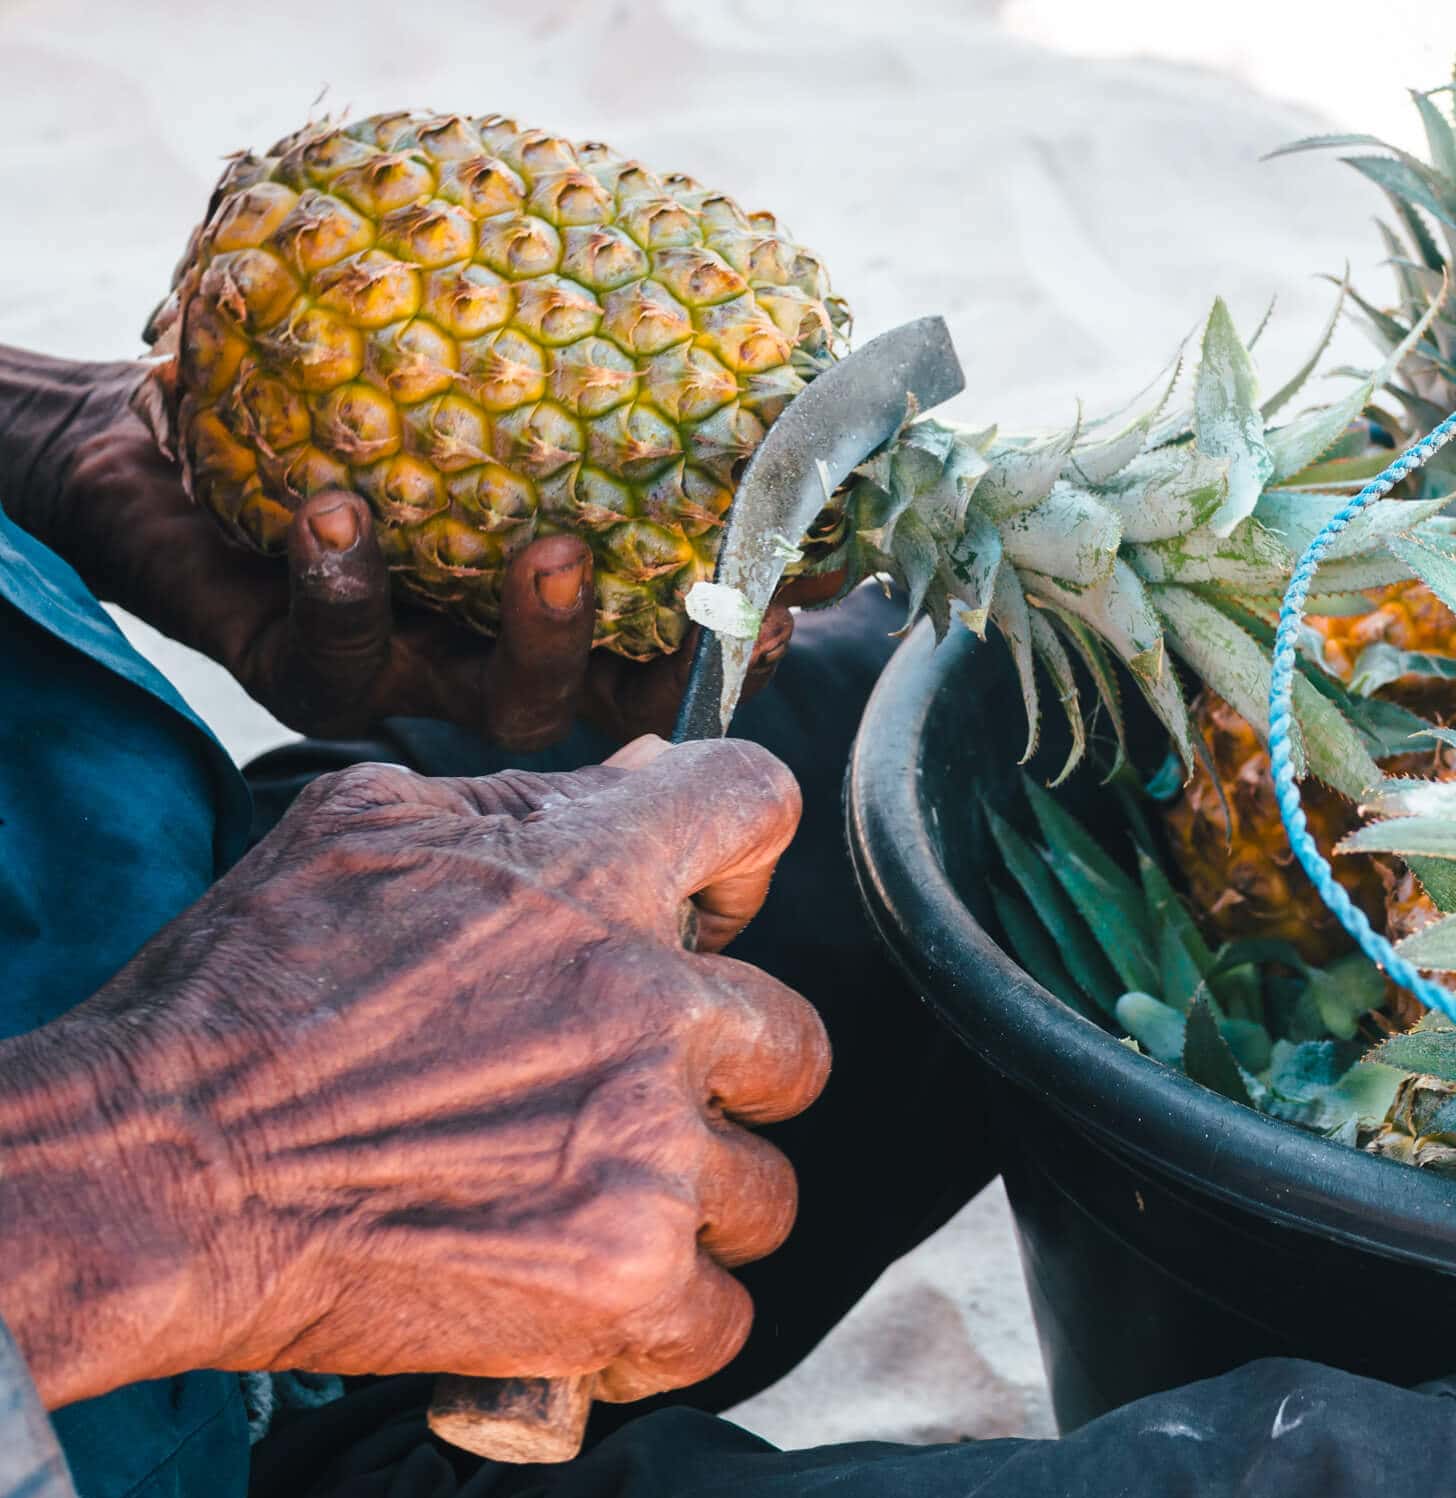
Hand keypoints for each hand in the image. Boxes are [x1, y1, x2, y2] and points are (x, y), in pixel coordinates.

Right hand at [0, 739, 830, 1408]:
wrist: (154, 1176)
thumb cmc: (240, 1003)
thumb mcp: (364, 833)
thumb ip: (521, 805)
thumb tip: (639, 780)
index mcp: (596, 874)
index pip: (757, 805)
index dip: (740, 862)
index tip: (707, 908)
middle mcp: (653, 1005)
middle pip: (793, 1040)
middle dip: (723, 1078)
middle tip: (627, 1106)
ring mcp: (651, 1149)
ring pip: (765, 1191)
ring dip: (693, 1211)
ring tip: (589, 1216)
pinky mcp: (625, 1279)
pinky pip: (723, 1318)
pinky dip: (661, 1326)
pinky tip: (587, 1306)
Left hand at [1, 348, 801, 746]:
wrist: (161, 430)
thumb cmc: (348, 378)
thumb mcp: (499, 365)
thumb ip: (610, 376)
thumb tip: (767, 344)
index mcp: (567, 601)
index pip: (685, 639)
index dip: (751, 631)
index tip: (805, 591)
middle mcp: (503, 655)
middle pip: (616, 704)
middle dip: (674, 670)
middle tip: (713, 605)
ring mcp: (413, 674)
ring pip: (497, 705)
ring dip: (539, 637)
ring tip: (550, 550)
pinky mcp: (303, 671)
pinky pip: (334, 656)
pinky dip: (346, 588)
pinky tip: (338, 510)